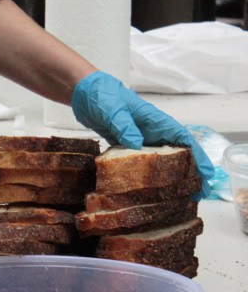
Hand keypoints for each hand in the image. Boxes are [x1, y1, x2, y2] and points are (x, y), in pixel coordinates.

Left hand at [72, 71, 214, 197]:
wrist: (85, 94)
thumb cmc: (103, 96)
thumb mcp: (113, 110)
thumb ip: (124, 125)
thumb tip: (136, 144)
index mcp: (155, 121)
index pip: (182, 139)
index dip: (197, 156)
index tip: (206, 173)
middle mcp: (151, 132)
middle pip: (176, 153)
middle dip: (189, 172)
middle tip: (199, 193)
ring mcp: (140, 140)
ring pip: (160, 161)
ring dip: (170, 177)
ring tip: (180, 196)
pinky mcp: (126, 146)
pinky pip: (140, 163)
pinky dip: (147, 175)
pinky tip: (150, 190)